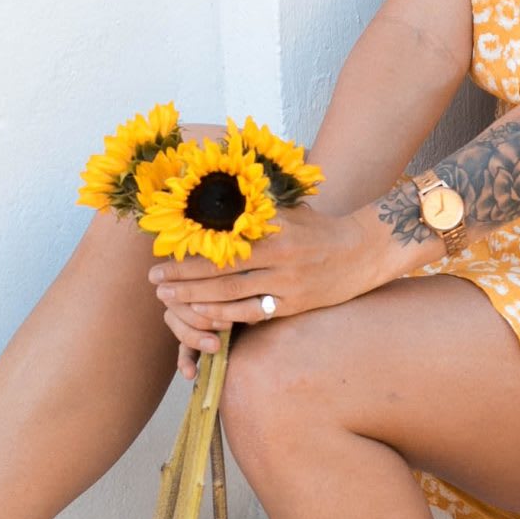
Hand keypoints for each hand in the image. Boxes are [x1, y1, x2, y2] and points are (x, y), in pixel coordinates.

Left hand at [150, 205, 394, 368]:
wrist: (364, 252)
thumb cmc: (319, 228)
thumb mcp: (288, 211)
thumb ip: (255, 210)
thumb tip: (214, 202)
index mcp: (274, 228)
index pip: (223, 240)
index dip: (190, 250)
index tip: (162, 253)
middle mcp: (280, 255)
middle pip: (221, 269)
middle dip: (183, 277)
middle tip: (155, 281)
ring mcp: (287, 282)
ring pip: (232, 293)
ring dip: (196, 298)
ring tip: (170, 299)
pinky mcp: (293, 304)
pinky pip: (253, 312)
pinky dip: (226, 315)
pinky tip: (203, 316)